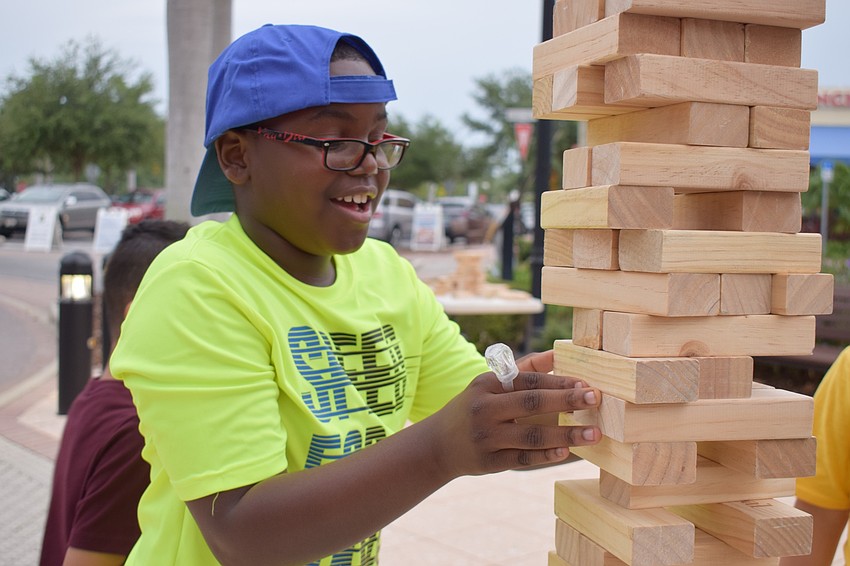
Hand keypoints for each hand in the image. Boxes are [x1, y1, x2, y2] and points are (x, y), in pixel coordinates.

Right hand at [424, 361, 600, 479]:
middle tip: (595, 399)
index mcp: (486, 384)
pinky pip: (523, 458)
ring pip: (531, 435)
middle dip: (565, 400)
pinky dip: (546, 456)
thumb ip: (525, 369)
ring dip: (566, 434)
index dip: (557, 381)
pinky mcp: (489, 462)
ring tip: (593, 434)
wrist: (438, 444)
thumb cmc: (474, 408)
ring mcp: (486, 437)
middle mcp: (484, 409)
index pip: (527, 380)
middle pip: (531, 403)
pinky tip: (566, 452)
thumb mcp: (490, 384)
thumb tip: (559, 353)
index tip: (585, 383)